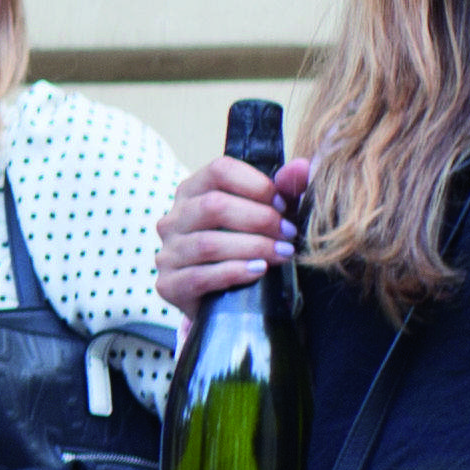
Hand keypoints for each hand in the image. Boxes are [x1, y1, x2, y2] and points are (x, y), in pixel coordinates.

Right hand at [157, 149, 311, 320]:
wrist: (223, 302)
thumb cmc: (243, 249)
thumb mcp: (264, 217)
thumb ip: (282, 191)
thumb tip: (302, 166)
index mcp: (192, 192)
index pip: (219, 171)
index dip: (256, 185)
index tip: (283, 204)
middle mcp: (173, 219)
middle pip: (213, 205)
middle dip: (259, 219)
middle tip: (288, 234)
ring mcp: (167, 252)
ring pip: (208, 243)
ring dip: (253, 247)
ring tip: (282, 254)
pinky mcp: (168, 285)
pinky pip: (200, 276)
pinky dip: (235, 272)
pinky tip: (259, 271)